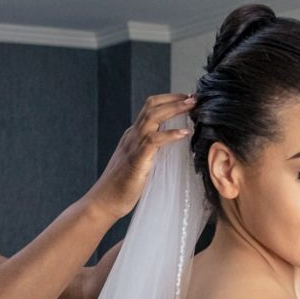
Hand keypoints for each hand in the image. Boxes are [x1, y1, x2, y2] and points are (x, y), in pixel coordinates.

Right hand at [89, 93, 195, 222]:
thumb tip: (171, 149)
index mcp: (133, 135)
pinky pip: (154, 140)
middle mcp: (132, 135)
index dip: (170, 99)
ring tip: (192, 106)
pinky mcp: (137, 159)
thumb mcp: (141, 162)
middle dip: (174, 98)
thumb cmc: (123, 186)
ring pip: (153, 117)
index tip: (188, 99)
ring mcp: (133, 145)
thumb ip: (152, 151)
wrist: (105, 201)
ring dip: (174, 109)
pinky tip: (185, 133)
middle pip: (152, 105)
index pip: (151, 108)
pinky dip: (170, 134)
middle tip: (194, 97)